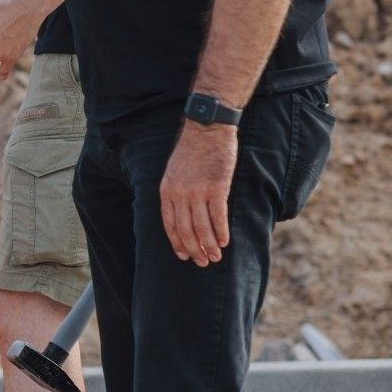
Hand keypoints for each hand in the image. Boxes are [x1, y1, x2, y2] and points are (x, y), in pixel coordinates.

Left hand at [160, 122, 236, 264]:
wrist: (206, 129)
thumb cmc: (192, 151)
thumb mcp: (174, 172)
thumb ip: (176, 193)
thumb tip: (183, 215)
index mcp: (166, 191)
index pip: (168, 224)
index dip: (176, 242)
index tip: (184, 255)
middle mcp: (179, 194)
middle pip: (185, 229)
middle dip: (193, 249)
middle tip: (202, 262)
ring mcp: (197, 192)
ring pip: (201, 227)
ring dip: (208, 245)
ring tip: (215, 257)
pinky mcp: (216, 188)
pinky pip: (218, 216)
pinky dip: (221, 232)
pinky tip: (224, 242)